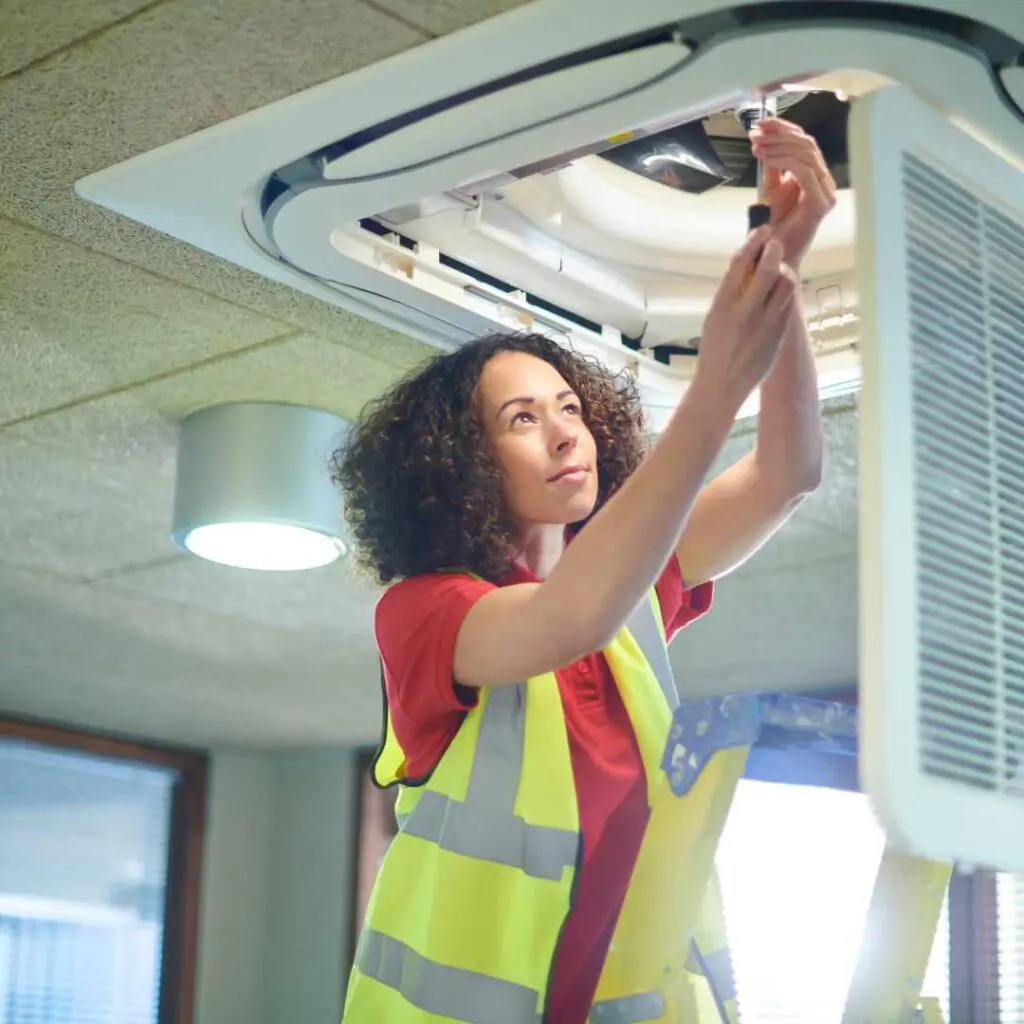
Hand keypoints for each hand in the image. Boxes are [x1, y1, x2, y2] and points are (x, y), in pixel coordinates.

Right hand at [694, 226, 797, 408]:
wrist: (722, 385)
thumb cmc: (715, 350)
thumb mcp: (714, 318)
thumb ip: (731, 294)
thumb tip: (749, 266)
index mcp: (722, 305)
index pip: (740, 263)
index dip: (753, 242)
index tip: (761, 231)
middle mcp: (744, 312)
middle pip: (768, 268)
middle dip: (774, 249)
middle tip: (775, 243)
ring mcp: (765, 324)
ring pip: (786, 284)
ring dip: (784, 271)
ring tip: (779, 271)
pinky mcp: (778, 334)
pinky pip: (789, 304)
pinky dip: (786, 293)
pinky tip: (780, 293)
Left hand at [749, 118, 836, 268]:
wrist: (772, 257)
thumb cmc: (772, 229)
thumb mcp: (770, 191)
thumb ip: (772, 167)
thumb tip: (765, 141)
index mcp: (814, 176)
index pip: (804, 142)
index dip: (783, 128)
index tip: (760, 124)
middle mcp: (824, 182)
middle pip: (807, 144)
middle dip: (779, 134)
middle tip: (756, 132)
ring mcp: (825, 193)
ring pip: (807, 154)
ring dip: (779, 145)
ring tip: (757, 145)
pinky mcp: (821, 204)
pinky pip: (805, 173)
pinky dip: (784, 161)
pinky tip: (766, 158)